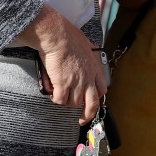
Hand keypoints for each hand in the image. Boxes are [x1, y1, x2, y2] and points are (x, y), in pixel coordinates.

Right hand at [21, 6, 106, 124]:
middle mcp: (88, 78)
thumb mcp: (86, 44)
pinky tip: (53, 94)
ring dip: (66, 102)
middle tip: (81, 120)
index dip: (97, 98)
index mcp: (95, 68)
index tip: (92, 102)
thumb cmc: (69, 36)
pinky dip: (55, 99)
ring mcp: (76, 83)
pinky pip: (59, 100)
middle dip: (87, 115)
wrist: (58, 36)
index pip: (102, 90)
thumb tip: (91, 48)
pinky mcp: (63, 84)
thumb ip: (89, 52)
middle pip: (92, 104)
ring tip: (60, 95)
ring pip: (73, 103)